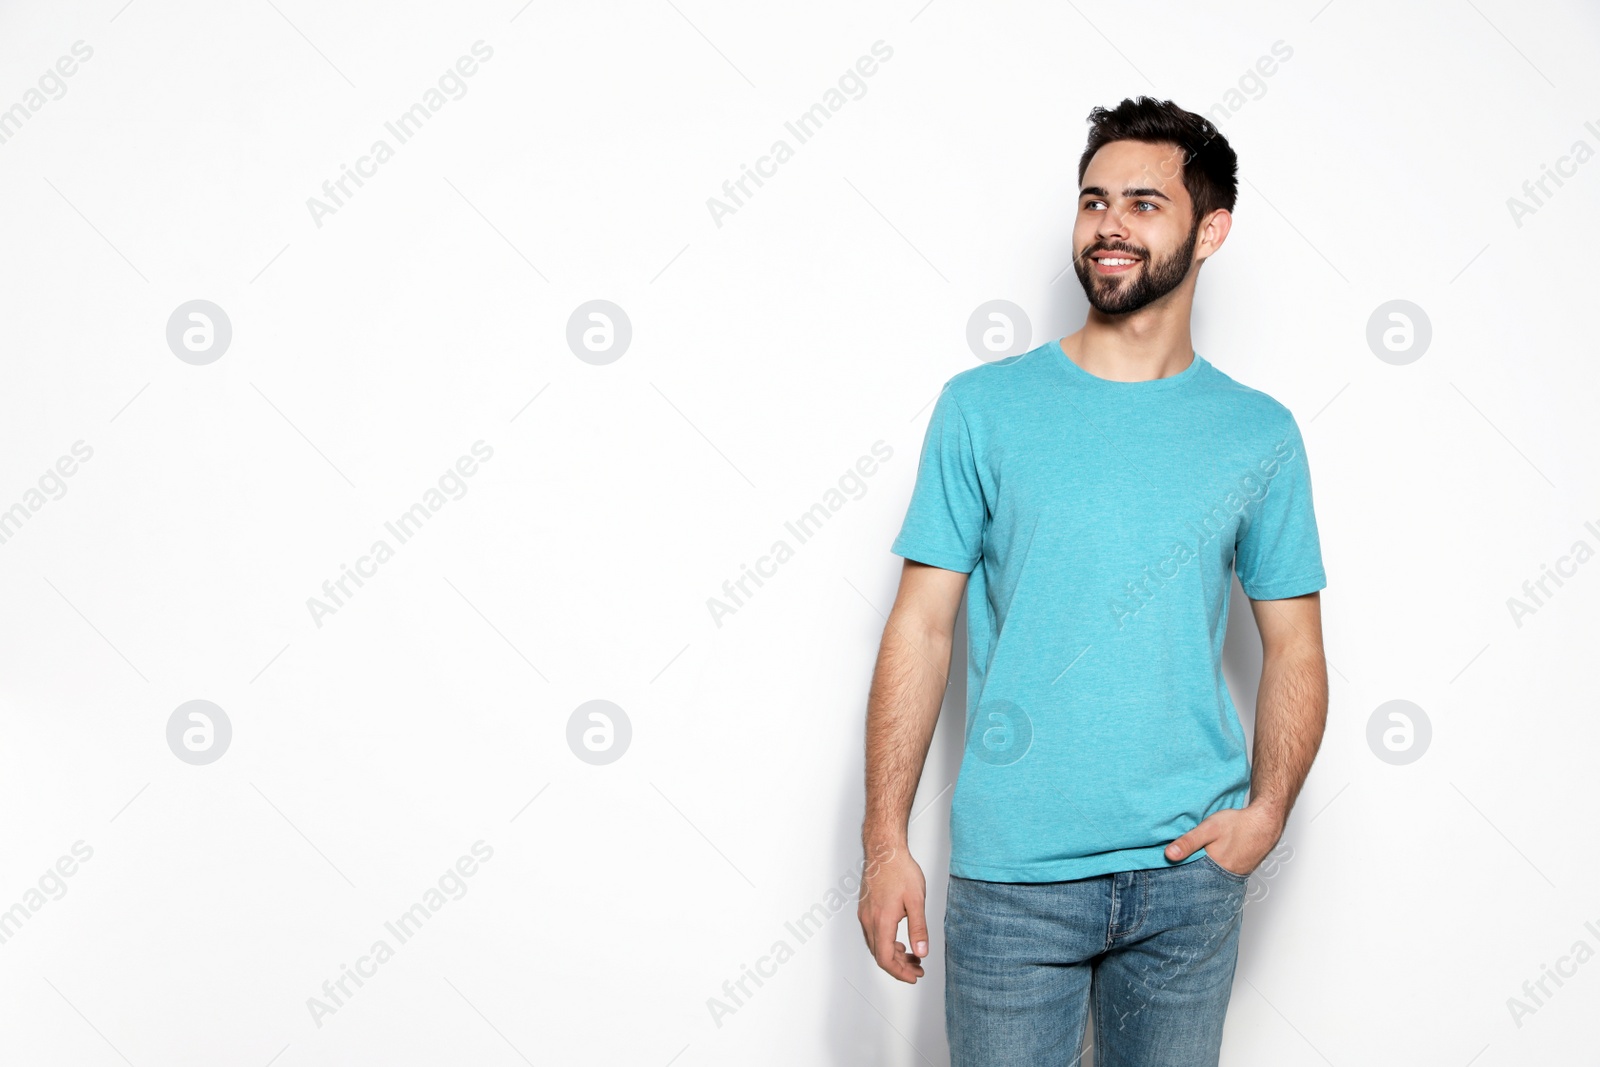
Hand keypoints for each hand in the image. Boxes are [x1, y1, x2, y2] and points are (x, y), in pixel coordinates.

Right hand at [857, 843, 926, 982]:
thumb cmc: (900, 870)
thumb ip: (919, 929)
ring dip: (894, 955)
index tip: (914, 977)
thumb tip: (922, 952)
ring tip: (913, 956)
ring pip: (876, 945)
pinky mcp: (866, 908)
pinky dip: (887, 943)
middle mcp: (869, 920)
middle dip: (900, 966)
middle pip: (880, 955)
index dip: (900, 973)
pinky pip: (874, 934)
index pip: (886, 959)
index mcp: (882, 921)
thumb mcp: (916, 901)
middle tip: (918, 968)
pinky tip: (899, 941)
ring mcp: (865, 914)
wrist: (884, 850)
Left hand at [1165, 802, 1283, 876]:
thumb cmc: (1238, 824)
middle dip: (1186, 875)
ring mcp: (1231, 875)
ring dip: (1199, 872)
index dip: (1176, 874)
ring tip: (1188, 866)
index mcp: (1213, 868)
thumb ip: (1189, 842)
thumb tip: (1169, 855)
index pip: (1188, 878)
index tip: (1163, 871)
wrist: (1265, 823)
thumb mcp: (1208, 828)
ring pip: (1209, 877)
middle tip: (1173, 870)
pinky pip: (1219, 874)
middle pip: (1198, 880)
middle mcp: (1223, 877)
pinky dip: (1211, 870)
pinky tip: (1208, 861)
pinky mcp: (1237, 871)